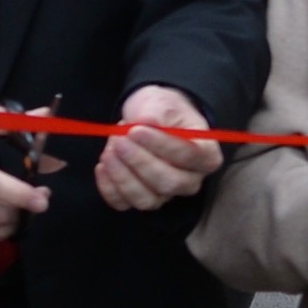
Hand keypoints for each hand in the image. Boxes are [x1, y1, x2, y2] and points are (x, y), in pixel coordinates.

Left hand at [92, 85, 221, 212]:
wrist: (151, 120)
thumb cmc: (163, 111)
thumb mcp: (163, 103)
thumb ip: (156, 113)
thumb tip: (148, 122)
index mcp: (205, 155)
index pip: (189, 156)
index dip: (162, 145)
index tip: (136, 130)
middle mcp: (189, 180)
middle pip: (169, 183)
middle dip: (140, 162)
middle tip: (119, 141)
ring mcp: (165, 194)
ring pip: (146, 199)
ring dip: (123, 176)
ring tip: (109, 151)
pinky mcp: (141, 198)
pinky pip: (124, 203)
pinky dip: (109, 187)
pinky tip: (102, 166)